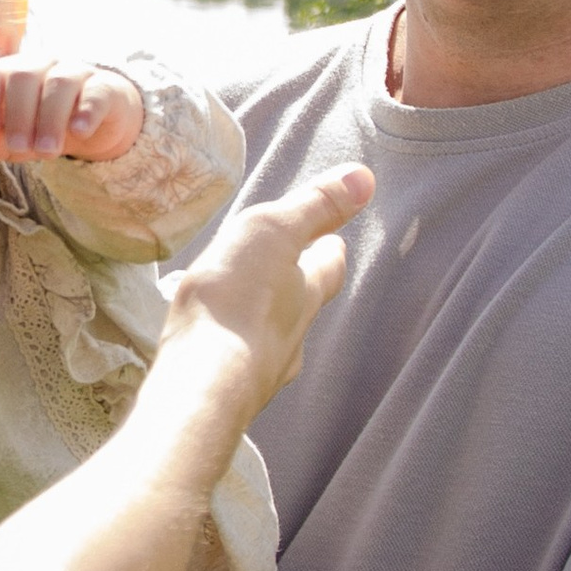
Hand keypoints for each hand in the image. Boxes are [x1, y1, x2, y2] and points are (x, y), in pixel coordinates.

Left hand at [0, 59, 144, 169]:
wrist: (97, 123)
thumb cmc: (43, 126)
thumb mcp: (11, 140)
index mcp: (10, 74)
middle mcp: (41, 65)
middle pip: (24, 76)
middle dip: (19, 114)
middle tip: (19, 148)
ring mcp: (75, 73)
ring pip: (60, 83)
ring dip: (50, 118)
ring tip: (46, 152)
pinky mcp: (106, 88)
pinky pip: (96, 91)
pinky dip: (86, 110)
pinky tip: (79, 131)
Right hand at [157, 165, 373, 413]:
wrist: (205, 385)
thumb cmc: (236, 300)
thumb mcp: (273, 232)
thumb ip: (315, 205)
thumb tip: (366, 177)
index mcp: (305, 293)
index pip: (328, 268)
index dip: (329, 252)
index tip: (333, 239)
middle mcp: (293, 335)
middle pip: (305, 307)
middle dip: (301, 289)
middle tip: (296, 274)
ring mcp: (264, 369)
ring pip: (276, 340)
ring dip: (270, 324)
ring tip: (254, 312)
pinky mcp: (232, 394)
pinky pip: (242, 366)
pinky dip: (238, 354)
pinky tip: (223, 355)